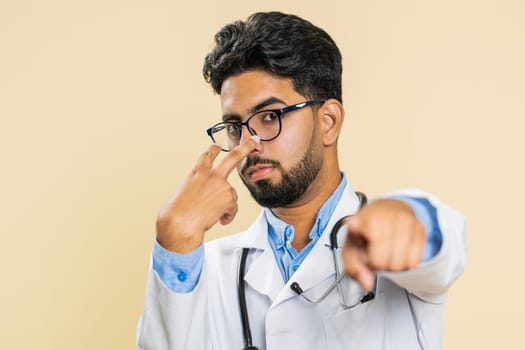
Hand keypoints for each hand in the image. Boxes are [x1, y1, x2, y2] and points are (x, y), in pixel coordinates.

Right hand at [156, 137, 257, 253]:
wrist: (180, 223)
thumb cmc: (177, 213)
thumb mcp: (184, 193)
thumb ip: (199, 189)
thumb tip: (210, 197)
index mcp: (197, 173)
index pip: (207, 157)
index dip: (213, 150)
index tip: (217, 144)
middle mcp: (211, 175)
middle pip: (232, 157)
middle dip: (245, 147)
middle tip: (253, 140)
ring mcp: (222, 184)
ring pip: (231, 194)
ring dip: (224, 206)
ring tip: (210, 213)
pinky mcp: (229, 196)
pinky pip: (233, 208)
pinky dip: (227, 216)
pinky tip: (219, 220)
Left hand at [342, 199, 424, 290]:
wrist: (386, 211)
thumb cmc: (366, 232)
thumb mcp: (352, 249)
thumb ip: (354, 269)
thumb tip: (367, 284)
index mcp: (361, 220)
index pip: (357, 227)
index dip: (355, 228)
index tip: (353, 225)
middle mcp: (382, 217)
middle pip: (382, 261)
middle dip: (378, 265)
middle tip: (375, 254)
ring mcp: (403, 220)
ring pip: (401, 264)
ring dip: (393, 265)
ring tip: (386, 252)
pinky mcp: (419, 227)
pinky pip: (414, 261)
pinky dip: (407, 263)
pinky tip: (399, 251)